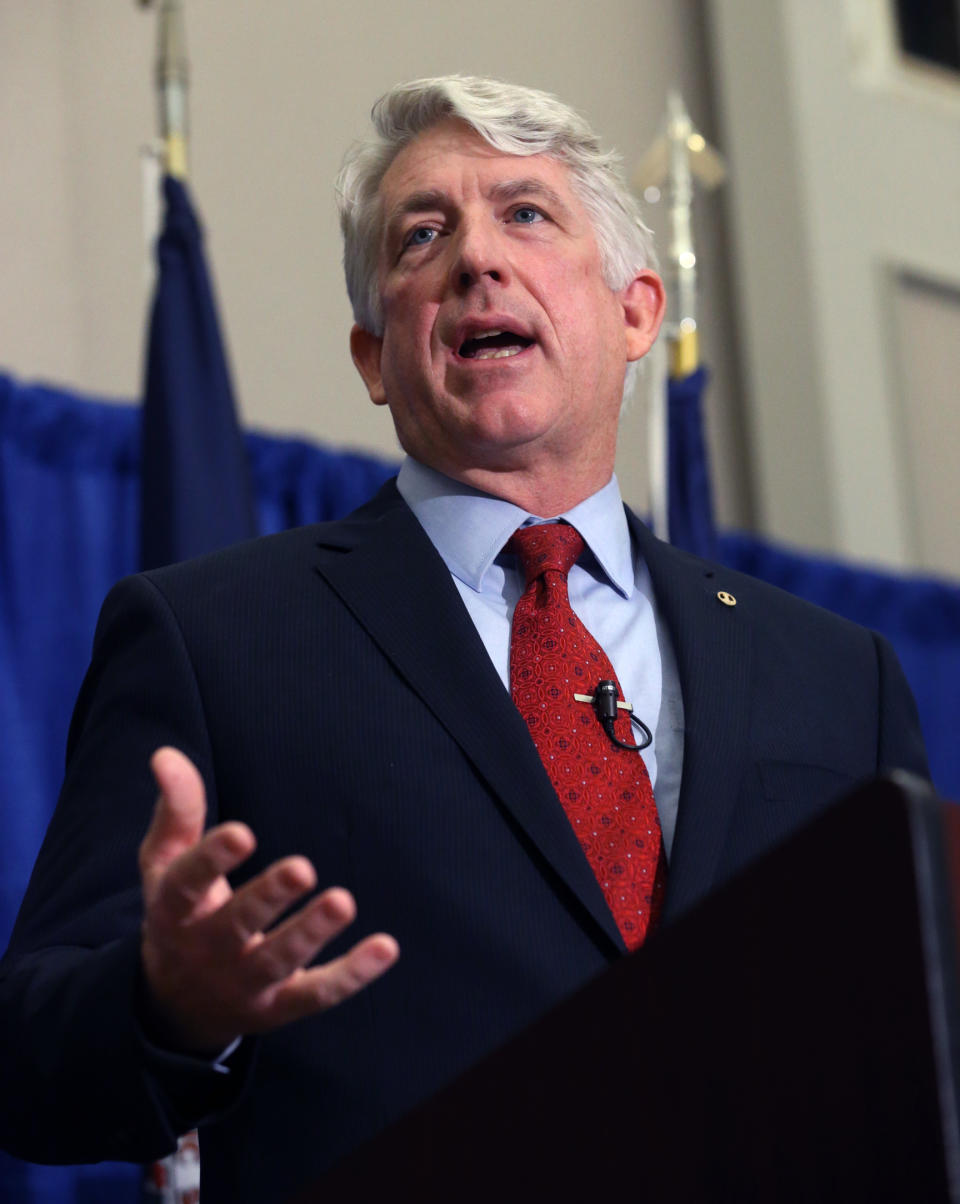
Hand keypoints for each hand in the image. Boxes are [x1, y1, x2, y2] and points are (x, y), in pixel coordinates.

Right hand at [138, 747, 398, 1054]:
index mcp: (175, 909)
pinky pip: (318, 993)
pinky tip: (385, 947)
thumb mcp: (165, 863)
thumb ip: (176, 809)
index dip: (212, 859)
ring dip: (312, 933)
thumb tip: (166, 754)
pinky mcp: (281, 1006)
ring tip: (343, 901)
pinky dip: (352, 974)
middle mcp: (207, 949)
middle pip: (237, 924)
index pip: (188, 884)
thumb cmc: (179, 913)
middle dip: (268, 897)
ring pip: (279, 959)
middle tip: (303, 868)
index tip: (242, 833)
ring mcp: (244, 982)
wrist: (175, 1008)